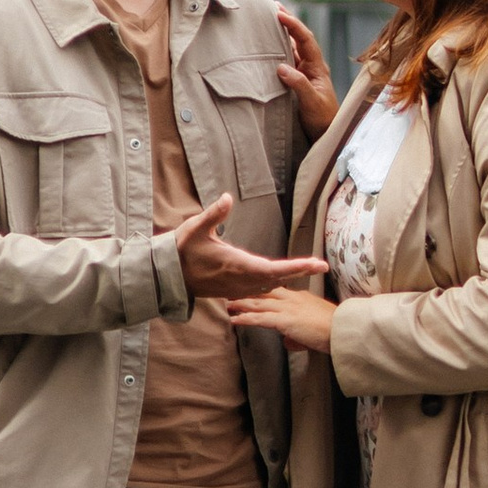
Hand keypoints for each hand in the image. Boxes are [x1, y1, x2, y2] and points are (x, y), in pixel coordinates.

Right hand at [170, 194, 328, 304]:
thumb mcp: (194, 228)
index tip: (316, 264)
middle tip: (321, 266)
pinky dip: (272, 283)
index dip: (296, 267)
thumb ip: (212, 214)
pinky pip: (258, 289)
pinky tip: (279, 279)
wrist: (166, 276)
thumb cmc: (180, 250)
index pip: (273, 268)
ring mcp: (235, 287)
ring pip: (269, 285)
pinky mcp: (231, 290)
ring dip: (287, 278)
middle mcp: (239, 279)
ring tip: (306, 270)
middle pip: (277, 278)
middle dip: (299, 271)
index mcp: (235, 264)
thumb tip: (227, 197)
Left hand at [225, 280, 338, 356]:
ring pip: (259, 304)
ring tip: (227, 305)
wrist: (344, 330)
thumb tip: (288, 342)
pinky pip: (260, 319)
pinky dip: (246, 319)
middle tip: (231, 293)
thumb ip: (298, 334)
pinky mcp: (285, 321)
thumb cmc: (334, 331)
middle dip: (247, 293)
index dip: (261, 292)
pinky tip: (234, 320)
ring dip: (241, 304)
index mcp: (300, 298)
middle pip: (264, 294)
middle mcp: (292, 299)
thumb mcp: (314, 329)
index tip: (249, 290)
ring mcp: (287, 309)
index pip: (277, 292)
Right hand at [274, 7, 340, 142]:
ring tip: (269, 18)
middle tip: (273, 5)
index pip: (306, 40)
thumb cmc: (323, 120)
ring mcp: (304, 73)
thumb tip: (282, 67)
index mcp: (318, 67)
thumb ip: (299, 85)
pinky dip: (278, 49)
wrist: (326, 135)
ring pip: (292, 47)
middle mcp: (311, 66)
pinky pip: (287, 60)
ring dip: (282, 33)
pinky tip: (269, 44)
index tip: (279, 14)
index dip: (293, 25)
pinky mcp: (296, 81)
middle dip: (288, 21)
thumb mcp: (312, 103)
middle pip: (300, 38)